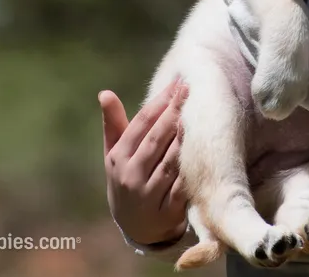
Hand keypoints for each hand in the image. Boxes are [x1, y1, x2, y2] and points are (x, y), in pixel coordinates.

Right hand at [100, 79, 188, 245]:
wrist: (135, 226)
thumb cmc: (127, 177)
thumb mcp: (115, 154)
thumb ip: (114, 124)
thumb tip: (105, 93)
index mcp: (117, 158)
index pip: (141, 124)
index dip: (160, 102)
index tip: (177, 83)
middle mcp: (130, 176)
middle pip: (157, 138)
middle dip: (174, 111)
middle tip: (190, 89)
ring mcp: (148, 195)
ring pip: (171, 159)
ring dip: (185, 136)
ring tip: (198, 112)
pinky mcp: (166, 211)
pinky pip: (182, 183)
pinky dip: (191, 166)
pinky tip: (203, 149)